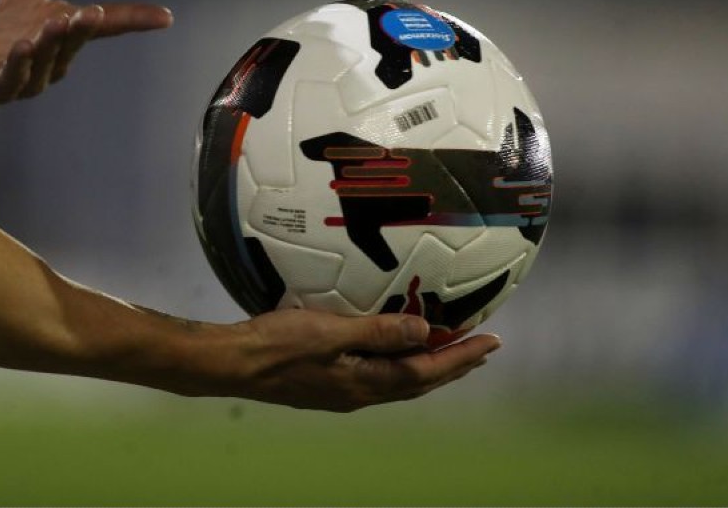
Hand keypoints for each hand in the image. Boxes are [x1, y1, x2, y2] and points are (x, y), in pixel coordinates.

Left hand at [0, 0, 173, 103]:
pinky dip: (21, 66)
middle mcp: (50, 55)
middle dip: (82, 30)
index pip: (106, 23)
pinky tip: (24, 47)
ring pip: (47, 64)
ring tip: (53, 26)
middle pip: (74, 44)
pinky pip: (13, 80)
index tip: (164, 17)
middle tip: (90, 13)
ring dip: (52, 46)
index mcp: (61, 29)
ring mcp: (26, 74)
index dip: (134, 19)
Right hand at [233, 310, 501, 411]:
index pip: (426, 372)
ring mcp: (344, 392)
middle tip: (483, 348)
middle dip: (454, 365)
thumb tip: (425, 332)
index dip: (461, 357)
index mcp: (366, 383)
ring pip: (400, 381)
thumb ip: (378, 332)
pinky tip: (397, 352)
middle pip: (419, 382)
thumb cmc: (279, 344)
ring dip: (429, 366)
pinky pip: (380, 376)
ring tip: (451, 351)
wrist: (235, 364)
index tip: (492, 342)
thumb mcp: (331, 332)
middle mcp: (361, 394)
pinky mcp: (328, 385)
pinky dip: (402, 363)